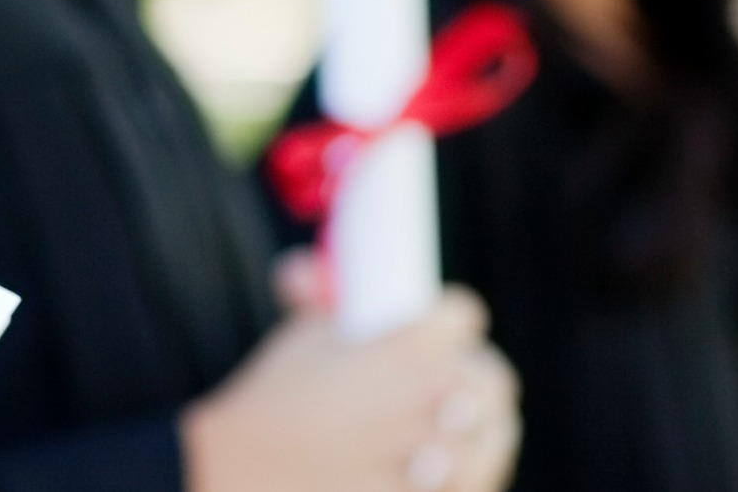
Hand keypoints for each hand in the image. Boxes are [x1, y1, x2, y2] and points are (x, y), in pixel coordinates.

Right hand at [177, 286, 519, 491]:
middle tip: (458, 385)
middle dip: (477, 376)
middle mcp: (428, 395)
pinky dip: (465, 478)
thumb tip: (304, 267)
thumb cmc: (270, 403)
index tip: (446, 330)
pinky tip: (445, 474)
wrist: (243, 472)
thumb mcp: (298, 339)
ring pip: (494, 434)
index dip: (454, 319)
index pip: (464, 314)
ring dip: (483, 433)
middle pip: (492, 377)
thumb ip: (314, 297)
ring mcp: (432, 454)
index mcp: (403, 345)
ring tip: (457, 435)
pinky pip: (474, 484)